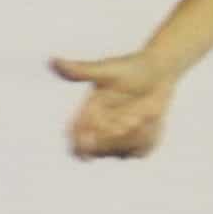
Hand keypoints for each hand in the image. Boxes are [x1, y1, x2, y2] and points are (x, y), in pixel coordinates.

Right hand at [52, 49, 177, 158]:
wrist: (159, 71)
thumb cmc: (130, 67)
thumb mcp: (105, 70)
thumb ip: (80, 71)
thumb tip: (53, 61)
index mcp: (86, 112)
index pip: (74, 136)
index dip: (80, 144)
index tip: (90, 140)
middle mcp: (99, 129)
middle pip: (98, 149)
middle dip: (116, 135)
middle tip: (133, 117)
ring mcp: (119, 138)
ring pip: (120, 152)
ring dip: (136, 135)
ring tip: (147, 112)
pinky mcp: (138, 143)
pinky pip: (139, 152)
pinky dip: (148, 138)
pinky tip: (154, 120)